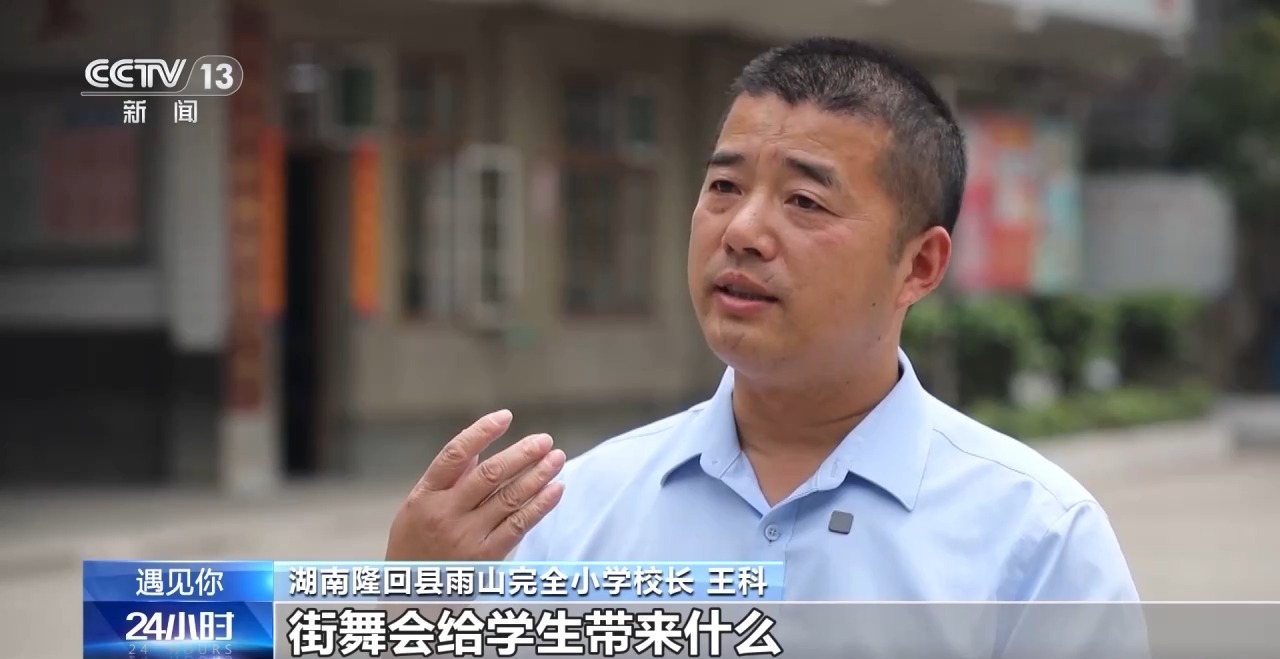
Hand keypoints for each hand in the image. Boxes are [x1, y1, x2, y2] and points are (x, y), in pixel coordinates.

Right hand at [385, 410, 566, 560]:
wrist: (410, 593)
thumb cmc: (415, 543)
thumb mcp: (417, 507)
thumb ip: (447, 479)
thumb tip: (479, 452)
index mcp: (425, 495)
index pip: (454, 454)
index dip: (481, 432)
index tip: (505, 416)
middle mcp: (445, 513)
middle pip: (490, 475)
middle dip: (521, 454)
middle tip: (545, 440)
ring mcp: (465, 536)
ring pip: (509, 499)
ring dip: (538, 476)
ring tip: (557, 459)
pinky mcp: (484, 557)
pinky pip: (518, 526)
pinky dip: (540, 506)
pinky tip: (556, 490)